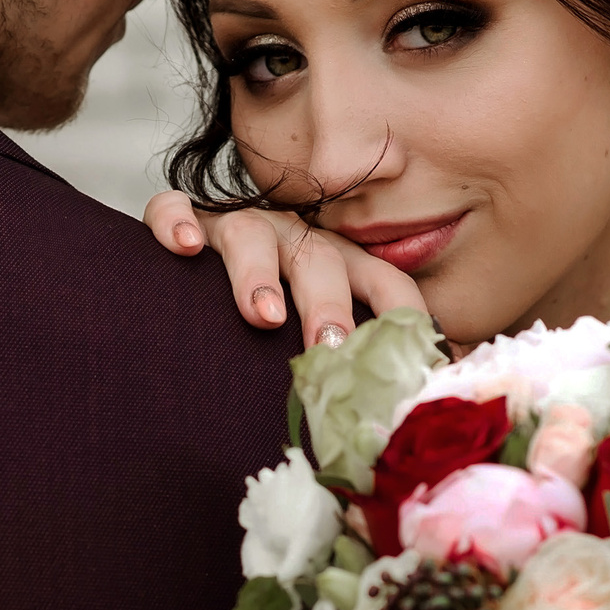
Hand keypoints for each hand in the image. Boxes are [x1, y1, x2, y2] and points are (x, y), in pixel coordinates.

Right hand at [143, 191, 425, 349]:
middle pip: (320, 260)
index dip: (403, 314)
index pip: (387, 283)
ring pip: (250, 234)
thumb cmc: (278, 329)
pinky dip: (175, 221)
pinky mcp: (186, 223)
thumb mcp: (328, 346)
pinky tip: (183, 248)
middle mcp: (297, 242)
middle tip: (327, 345)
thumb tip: (435, 402)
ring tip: (262, 316)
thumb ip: (370, 371)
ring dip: (257, 275)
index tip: (410, 358)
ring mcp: (241, 228)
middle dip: (327, 302)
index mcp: (344, 270)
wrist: (197, 298)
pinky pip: (174, 208)